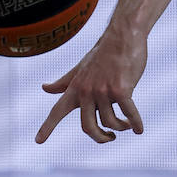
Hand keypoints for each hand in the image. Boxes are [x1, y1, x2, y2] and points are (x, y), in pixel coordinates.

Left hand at [36, 26, 147, 143]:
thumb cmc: (103, 53)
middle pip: (88, 127)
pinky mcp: (121, 90)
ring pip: (110, 122)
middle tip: (109, 137)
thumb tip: (44, 88)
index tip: (37, 141)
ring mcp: (103, 91)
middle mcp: (86, 91)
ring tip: (126, 125)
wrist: (122, 35)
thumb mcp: (80, 67)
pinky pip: (129, 114)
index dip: (47, 127)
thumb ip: (64, 82)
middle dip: (100, 138)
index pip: (57, 110)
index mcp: (75, 87)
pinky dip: (135, 124)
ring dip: (121, 128)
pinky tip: (138, 129)